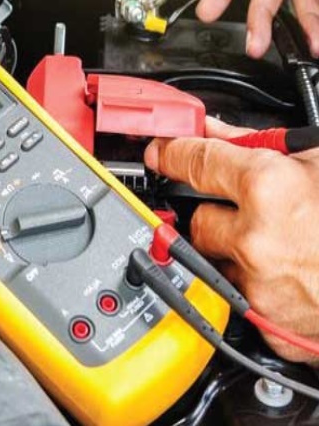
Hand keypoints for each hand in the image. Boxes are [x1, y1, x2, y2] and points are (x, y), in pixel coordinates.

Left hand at [144, 117, 318, 362]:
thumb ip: (262, 146)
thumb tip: (218, 130)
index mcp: (270, 189)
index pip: (191, 160)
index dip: (171, 151)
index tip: (159, 151)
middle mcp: (256, 240)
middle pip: (198, 217)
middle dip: (219, 212)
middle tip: (258, 211)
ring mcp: (260, 286)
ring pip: (216, 259)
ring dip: (237, 251)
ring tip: (287, 245)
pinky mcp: (266, 323)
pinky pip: (238, 295)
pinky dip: (256, 286)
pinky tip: (293, 275)